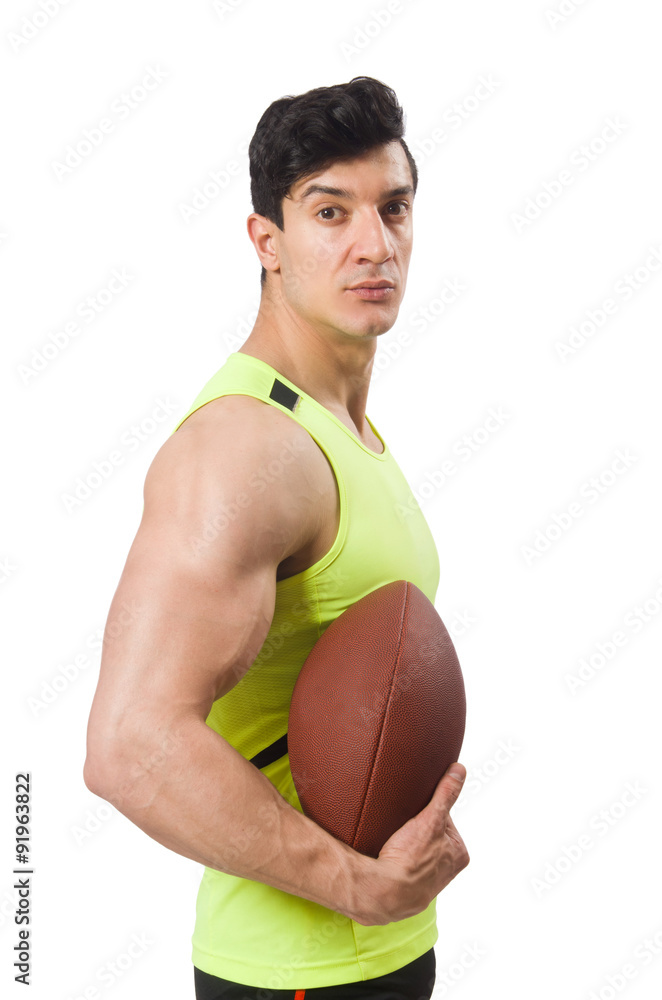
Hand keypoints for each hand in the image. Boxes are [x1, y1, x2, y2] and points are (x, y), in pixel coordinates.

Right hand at [351, 763, 469, 925]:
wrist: (384, 893)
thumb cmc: (411, 859)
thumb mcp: (432, 819)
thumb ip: (446, 793)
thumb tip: (459, 770)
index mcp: (459, 853)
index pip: (444, 819)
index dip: (427, 811)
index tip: (415, 813)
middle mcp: (447, 871)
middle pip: (429, 835)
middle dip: (416, 830)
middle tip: (402, 828)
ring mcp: (427, 883)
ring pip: (416, 852)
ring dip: (405, 845)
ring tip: (393, 841)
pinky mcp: (407, 890)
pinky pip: (402, 867)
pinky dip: (396, 860)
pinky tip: (388, 856)